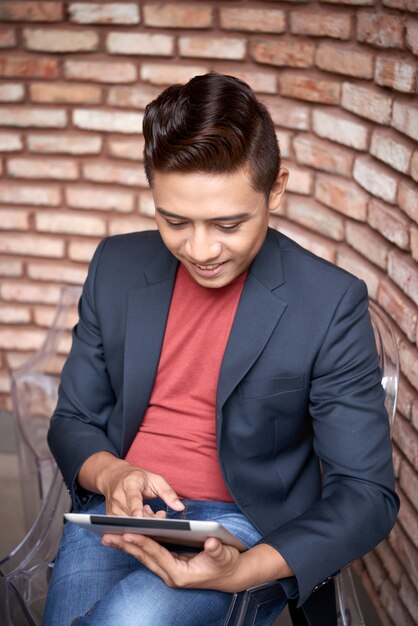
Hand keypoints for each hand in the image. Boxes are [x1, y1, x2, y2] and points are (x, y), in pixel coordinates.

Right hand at [78, 452, 184, 516]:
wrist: (114, 476)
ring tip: (151, 511)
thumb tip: (180, 508)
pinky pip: (125, 526)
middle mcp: (118, 497)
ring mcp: (112, 508)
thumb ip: (168, 493)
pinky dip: (136, 524)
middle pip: (133, 515)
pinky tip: (142, 515)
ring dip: (144, 522)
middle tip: (161, 514)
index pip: (133, 499)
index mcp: (129, 484)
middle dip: (149, 520)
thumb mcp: (155, 479)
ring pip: (130, 524)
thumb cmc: (137, 478)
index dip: (137, 510)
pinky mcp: (110, 517)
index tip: (140, 518)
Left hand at [102, 533, 244, 591]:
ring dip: (127, 546)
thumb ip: (216, 549)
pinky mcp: (169, 566)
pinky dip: (137, 546)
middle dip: (125, 546)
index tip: (127, 532)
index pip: (157, 555)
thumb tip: (211, 543)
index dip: (142, 543)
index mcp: (181, 574)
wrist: (231, 576)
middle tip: (106, 536)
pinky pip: (149, 555)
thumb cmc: (226, 564)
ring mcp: (169, 572)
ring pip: (143, 557)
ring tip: (109, 536)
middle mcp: (171, 575)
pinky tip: (127, 538)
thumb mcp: (224, 556)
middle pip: (144, 557)